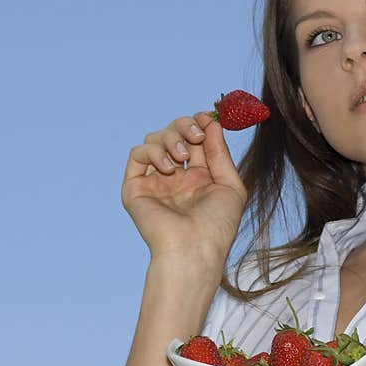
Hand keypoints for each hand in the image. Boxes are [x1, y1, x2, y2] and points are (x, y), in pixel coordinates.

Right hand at [122, 111, 246, 262]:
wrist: (194, 249)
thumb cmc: (217, 225)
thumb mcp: (230, 185)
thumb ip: (220, 153)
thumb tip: (213, 123)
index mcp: (198, 177)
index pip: (195, 138)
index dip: (200, 123)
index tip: (208, 116)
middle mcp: (175, 177)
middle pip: (173, 132)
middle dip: (185, 126)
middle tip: (196, 135)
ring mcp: (155, 181)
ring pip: (154, 139)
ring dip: (170, 138)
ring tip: (182, 157)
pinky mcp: (135, 187)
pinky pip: (137, 154)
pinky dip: (153, 152)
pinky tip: (168, 167)